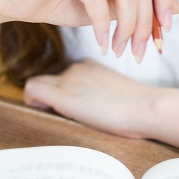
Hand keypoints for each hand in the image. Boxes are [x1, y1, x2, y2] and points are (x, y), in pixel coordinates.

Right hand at [0, 0, 178, 60]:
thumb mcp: (106, 6)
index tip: (164, 33)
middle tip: (138, 51)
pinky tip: (101, 43)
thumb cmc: (59, 0)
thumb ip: (137, 4)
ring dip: (126, 27)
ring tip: (119, 49)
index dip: (166, 1)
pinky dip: (103, 26)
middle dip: (145, 23)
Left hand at [23, 60, 171, 138]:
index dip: (62, 89)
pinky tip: (40, 109)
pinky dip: (31, 99)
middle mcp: (76, 69)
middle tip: (52, 110)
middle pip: (50, 78)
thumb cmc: (141, 107)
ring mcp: (69, 81)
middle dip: (48, 94)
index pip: (66, 74)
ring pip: (38, 83)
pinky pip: (32, 89)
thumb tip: (99, 107)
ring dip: (40, 99)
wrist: (147, 107)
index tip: (69, 105)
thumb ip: (103, 93)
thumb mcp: (119, 93)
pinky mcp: (63, 96)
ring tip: (49, 112)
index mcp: (91, 67)